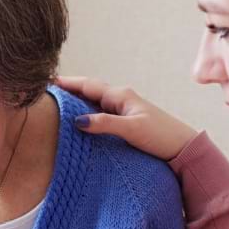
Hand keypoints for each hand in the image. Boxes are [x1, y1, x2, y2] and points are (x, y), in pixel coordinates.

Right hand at [57, 76, 198, 160]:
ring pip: (93, 101)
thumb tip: (78, 121)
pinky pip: (100, 112)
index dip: (67, 82)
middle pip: (88, 90)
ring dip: (76, 100)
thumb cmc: (161, 136)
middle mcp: (120, 99)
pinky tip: (78, 119)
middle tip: (45, 89)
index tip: (46, 81)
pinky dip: (86, 111)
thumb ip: (105, 124)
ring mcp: (123, 109)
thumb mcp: (132, 130)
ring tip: (55, 102)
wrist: (183, 147)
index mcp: (120, 95)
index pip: (88, 85)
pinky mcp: (125, 121)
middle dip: (68, 89)